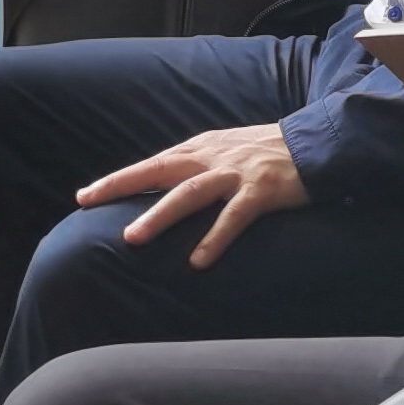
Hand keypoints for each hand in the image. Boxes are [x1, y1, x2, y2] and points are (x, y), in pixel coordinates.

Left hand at [77, 122, 307, 267]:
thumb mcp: (228, 151)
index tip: (85, 196)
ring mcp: (236, 174)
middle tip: (89, 202)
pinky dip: (214, 238)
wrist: (319, 143)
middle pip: (159, 170)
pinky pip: (234, 218)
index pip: (152, 163)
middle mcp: (213, 157)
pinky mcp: (262, 191)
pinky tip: (198, 262)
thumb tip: (167, 189)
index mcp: (202, 148)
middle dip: (121, 186)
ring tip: (132, 238)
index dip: (118, 179)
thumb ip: (199, 167)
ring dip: (159, 215)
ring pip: (190, 194)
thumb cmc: (271, 152)